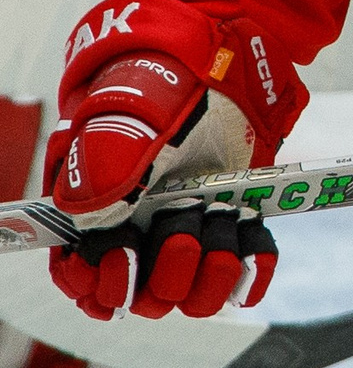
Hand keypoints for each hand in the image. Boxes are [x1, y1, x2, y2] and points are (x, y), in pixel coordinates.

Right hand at [46, 0, 300, 319]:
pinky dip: (252, 268)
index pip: (85, 282)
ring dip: (211, 268)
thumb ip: (102, 162)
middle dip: (167, 269)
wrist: (220, 68)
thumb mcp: (124, 116)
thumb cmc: (159, 92)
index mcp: (99, 218)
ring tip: (220, 217)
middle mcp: (143, 237)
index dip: (102, 284)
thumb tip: (93, 212)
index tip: (126, 257)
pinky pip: (245, 279)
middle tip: (184, 221)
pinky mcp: (233, 228)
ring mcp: (191, 235)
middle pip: (147, 299)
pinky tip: (251, 237)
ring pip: (194, 297)